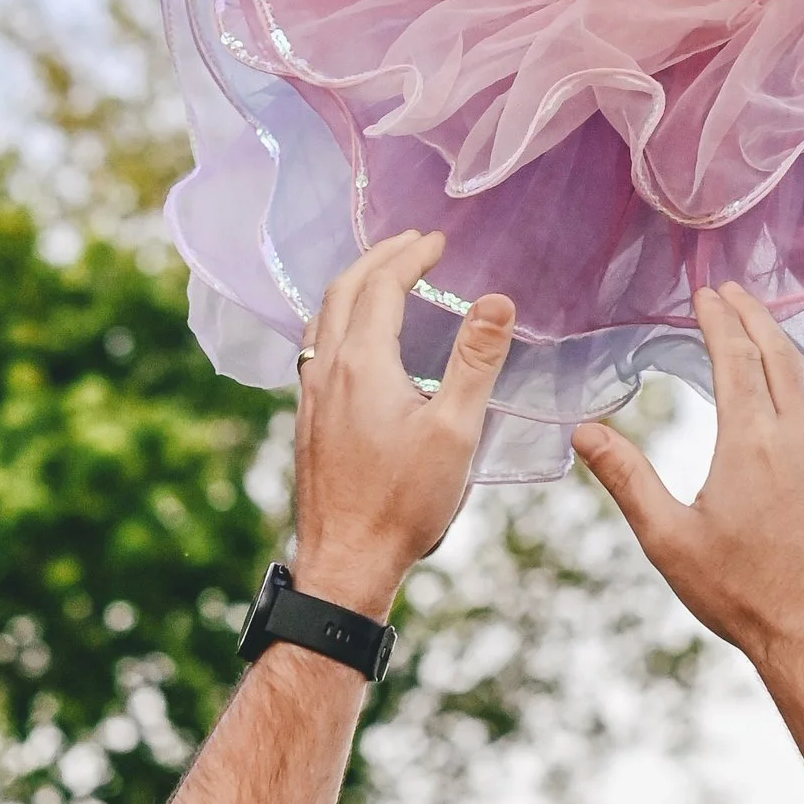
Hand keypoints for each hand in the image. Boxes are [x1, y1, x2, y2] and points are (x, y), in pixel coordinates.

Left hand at [289, 234, 515, 615]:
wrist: (346, 562)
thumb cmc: (403, 503)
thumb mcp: (455, 430)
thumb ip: (475, 361)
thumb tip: (497, 300)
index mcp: (362, 363)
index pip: (382, 286)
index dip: (409, 256)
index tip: (437, 241)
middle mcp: (327, 371)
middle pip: (342, 291)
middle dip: (377, 258)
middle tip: (411, 243)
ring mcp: (310, 397)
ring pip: (321, 318)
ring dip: (351, 286)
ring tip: (381, 276)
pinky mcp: (306, 422)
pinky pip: (315, 348)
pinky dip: (336, 320)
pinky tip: (352, 341)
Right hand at [573, 285, 803, 689]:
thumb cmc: (742, 594)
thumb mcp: (669, 540)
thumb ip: (627, 478)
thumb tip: (582, 431)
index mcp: (752, 441)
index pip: (736, 356)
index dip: (719, 318)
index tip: (705, 293)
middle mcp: (799, 437)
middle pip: (779, 353)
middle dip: (754, 315)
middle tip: (731, 291)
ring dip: (785, 343)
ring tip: (763, 327)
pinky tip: (799, 390)